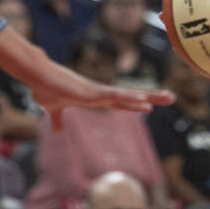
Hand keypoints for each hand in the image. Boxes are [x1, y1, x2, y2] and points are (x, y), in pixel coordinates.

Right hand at [29, 60, 174, 129]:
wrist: (37, 77)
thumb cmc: (45, 89)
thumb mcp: (52, 110)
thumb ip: (57, 120)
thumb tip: (57, 130)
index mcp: (96, 98)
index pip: (122, 102)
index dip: (136, 103)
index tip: (152, 104)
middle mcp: (102, 94)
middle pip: (132, 96)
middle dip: (152, 97)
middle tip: (172, 97)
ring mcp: (98, 92)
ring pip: (128, 95)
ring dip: (148, 96)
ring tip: (168, 97)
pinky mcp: (92, 93)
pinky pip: (115, 96)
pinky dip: (130, 98)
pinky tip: (144, 100)